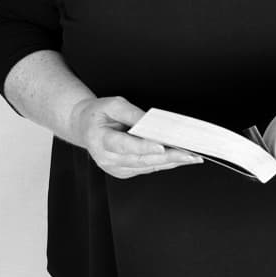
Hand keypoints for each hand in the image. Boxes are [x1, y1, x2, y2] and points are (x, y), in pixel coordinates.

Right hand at [69, 94, 203, 178]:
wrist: (84, 126)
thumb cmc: (97, 114)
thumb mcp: (113, 104)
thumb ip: (132, 113)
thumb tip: (152, 122)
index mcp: (100, 139)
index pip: (124, 145)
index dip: (144, 146)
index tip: (162, 146)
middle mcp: (107, 158)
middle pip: (140, 160)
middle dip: (167, 157)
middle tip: (189, 154)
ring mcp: (115, 168)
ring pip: (146, 167)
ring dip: (170, 162)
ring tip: (191, 157)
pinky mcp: (123, 172)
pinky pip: (146, 169)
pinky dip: (163, 164)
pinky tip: (179, 159)